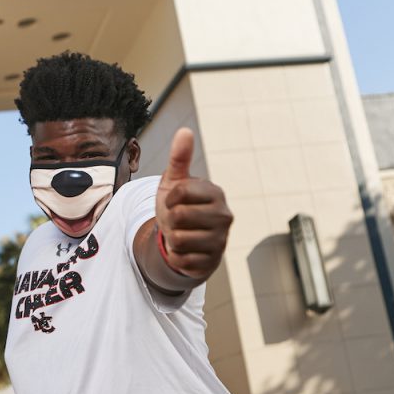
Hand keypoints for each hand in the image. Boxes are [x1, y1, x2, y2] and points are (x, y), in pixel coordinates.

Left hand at [155, 128, 232, 279]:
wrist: (184, 237)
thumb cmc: (179, 205)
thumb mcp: (175, 181)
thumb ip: (179, 158)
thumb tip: (185, 131)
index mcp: (215, 193)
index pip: (179, 193)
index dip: (168, 198)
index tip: (175, 200)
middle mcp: (224, 216)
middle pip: (177, 217)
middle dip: (170, 219)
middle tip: (178, 220)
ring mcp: (221, 241)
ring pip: (177, 240)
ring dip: (171, 239)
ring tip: (181, 234)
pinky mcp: (212, 263)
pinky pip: (180, 261)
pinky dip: (175, 257)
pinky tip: (185, 251)